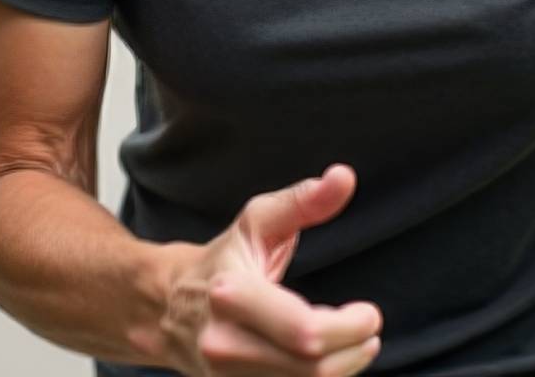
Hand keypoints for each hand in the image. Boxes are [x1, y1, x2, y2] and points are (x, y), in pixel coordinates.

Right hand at [156, 164, 381, 376]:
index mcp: (230, 295)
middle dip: (353, 351)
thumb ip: (303, 201)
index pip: (306, 332)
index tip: (370, 314)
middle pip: (311, 367)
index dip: (350, 329)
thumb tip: (345, 177)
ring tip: (353, 345)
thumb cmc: (221, 261)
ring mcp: (224, 376)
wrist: (165, 307)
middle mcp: (223, 343)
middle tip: (368, 332)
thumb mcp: (257, 223)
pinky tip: (324, 359)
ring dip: (341, 369)